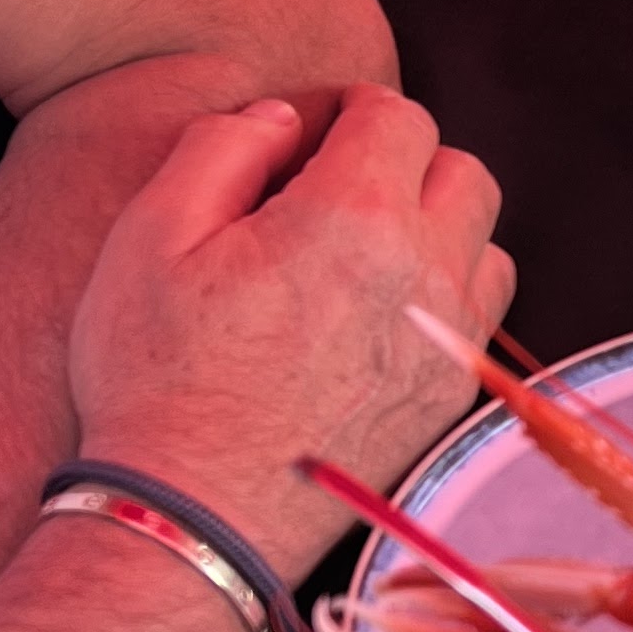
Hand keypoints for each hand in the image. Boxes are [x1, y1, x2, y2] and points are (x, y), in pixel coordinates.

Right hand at [65, 87, 512, 584]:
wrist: (191, 518)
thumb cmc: (154, 377)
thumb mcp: (148, 235)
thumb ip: (220, 148)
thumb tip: (280, 119)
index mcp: (355, 218)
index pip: (398, 117)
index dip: (348, 114)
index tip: (305, 141)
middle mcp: (426, 274)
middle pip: (460, 172)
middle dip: (402, 164)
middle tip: (328, 195)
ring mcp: (449, 343)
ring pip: (484, 244)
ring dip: (435, 230)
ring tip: (355, 257)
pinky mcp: (450, 399)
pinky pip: (477, 318)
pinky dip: (442, 297)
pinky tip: (371, 318)